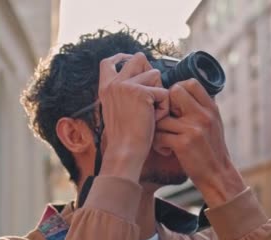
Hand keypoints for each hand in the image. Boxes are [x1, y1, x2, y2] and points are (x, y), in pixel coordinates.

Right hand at [98, 52, 169, 181]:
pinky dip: (165, 107)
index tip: (130, 60)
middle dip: (150, 71)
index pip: (109, 61)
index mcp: (106, 88)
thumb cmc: (124, 137)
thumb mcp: (117, 110)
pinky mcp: (141, 92)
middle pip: (138, 58)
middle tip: (152, 93)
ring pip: (155, 74)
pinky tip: (155, 119)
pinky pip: (164, 92)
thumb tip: (140, 78)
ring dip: (159, 93)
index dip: (122, 57)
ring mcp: (126, 86)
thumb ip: (123, 93)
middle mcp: (114, 83)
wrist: (125, 151)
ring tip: (152, 112)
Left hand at [154, 79, 245, 206]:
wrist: (218, 176)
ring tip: (164, 138)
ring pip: (162, 116)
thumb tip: (182, 89)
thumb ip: (201, 108)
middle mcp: (204, 115)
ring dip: (158, 128)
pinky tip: (166, 150)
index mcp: (211, 108)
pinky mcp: (183, 144)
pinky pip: (159, 135)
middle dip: (166, 105)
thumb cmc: (212, 150)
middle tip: (168, 121)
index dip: (178, 90)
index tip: (175, 107)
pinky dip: (158, 143)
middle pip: (175, 91)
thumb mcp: (214, 124)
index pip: (190, 83)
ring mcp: (194, 129)